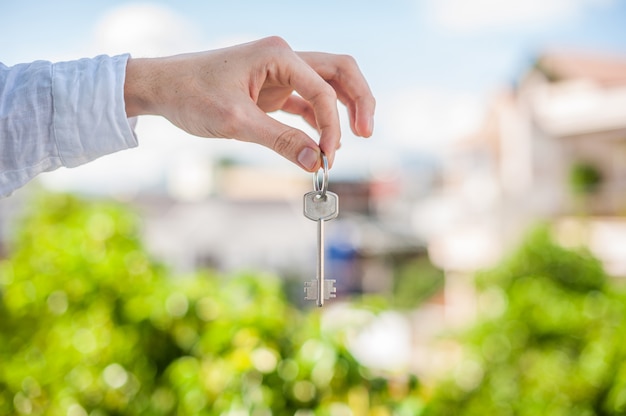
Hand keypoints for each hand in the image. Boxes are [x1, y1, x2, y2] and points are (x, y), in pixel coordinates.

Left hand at [124, 36, 374, 170]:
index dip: (332, 126)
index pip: (323, 89)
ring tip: (352, 139)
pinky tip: (322, 142)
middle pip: (339, 73)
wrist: (161, 87)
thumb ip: (279, 141)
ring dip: (342, 111)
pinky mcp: (273, 88)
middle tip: (366, 133)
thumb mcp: (236, 122)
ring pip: (327, 85)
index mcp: (278, 55)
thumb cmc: (191, 95)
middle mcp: (284, 58)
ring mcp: (280, 72)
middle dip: (358, 101)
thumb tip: (314, 162)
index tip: (326, 158)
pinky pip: (307, 101)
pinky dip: (318, 121)